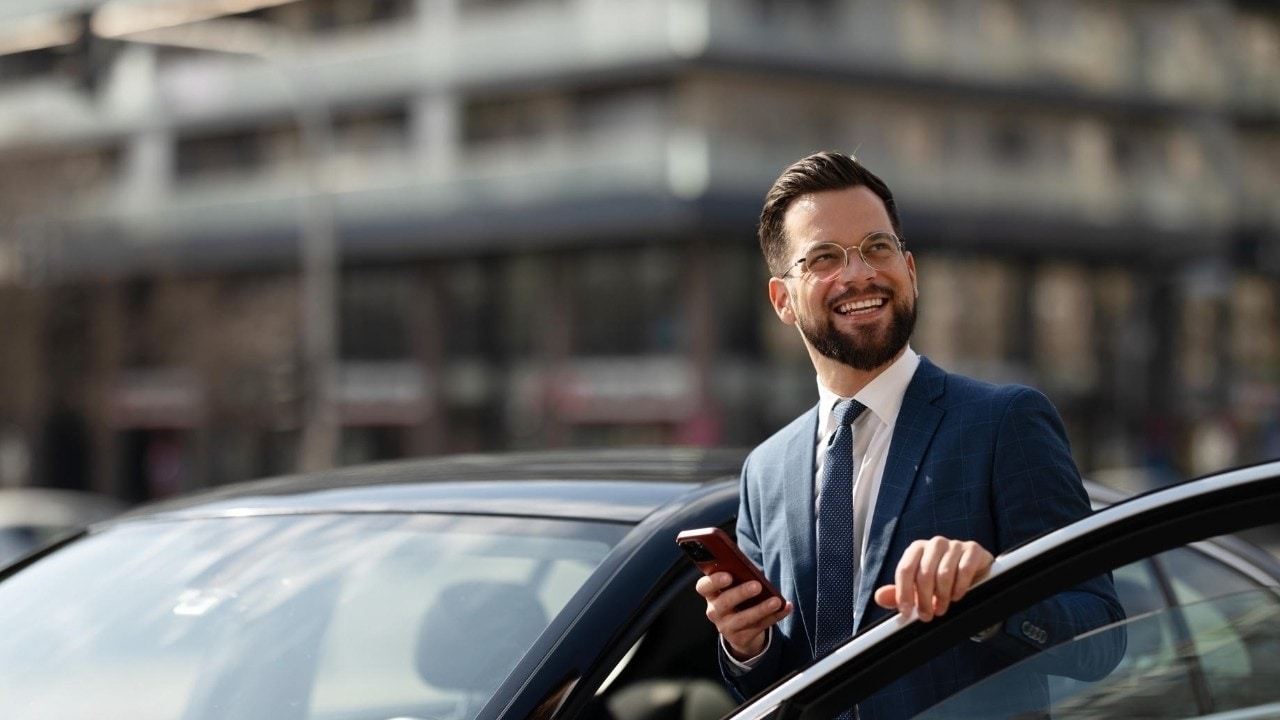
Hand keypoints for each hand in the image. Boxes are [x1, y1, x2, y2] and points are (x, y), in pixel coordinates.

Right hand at [695, 572, 792, 660]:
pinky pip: (760, 626)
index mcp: (711, 594)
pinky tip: (786, 607)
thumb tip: (754, 570)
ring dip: (761, 609)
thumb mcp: (733, 588)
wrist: (739, 630)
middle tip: (757, 585)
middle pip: (724, 603)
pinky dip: (775, 616)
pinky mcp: (741, 638)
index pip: (704, 587)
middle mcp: (715, 611)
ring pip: (743, 619)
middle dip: (741, 593)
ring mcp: (726, 627)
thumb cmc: (737, 599)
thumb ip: (738, 578)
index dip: (714, 581)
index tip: (728, 576)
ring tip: (776, 601)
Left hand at [873, 536, 992, 621]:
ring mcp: (955, 545)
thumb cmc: (940, 581)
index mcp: (917, 549)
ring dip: (942, 596)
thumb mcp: (917, 589)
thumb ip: (898, 593)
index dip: (903, 592)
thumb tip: (879, 597)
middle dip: (924, 599)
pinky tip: (957, 596)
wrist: (973, 573)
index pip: (905, 569)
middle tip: (927, 615)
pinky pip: (964, 570)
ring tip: (941, 608)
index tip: (906, 612)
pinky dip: (960, 587)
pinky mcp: (973, 550)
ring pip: (944, 573)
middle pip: (924, 573)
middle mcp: (935, 544)